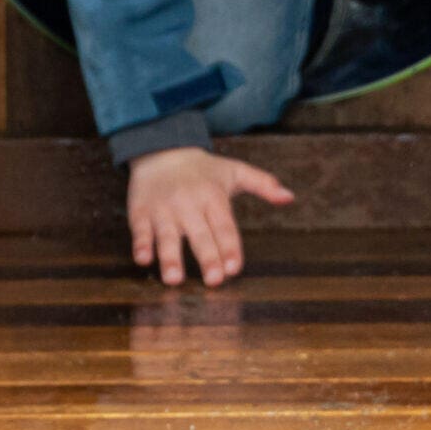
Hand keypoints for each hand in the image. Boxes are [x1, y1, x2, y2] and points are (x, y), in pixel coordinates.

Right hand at [126, 147, 294, 285]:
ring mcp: (163, 208)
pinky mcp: (141, 211)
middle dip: (207, 257)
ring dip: (170, 257)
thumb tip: (290, 197)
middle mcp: (189, 203)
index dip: (230, 247)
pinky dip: (141, 244)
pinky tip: (143, 260)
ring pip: (167, 235)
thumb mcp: (234, 171)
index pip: (224, 226)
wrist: (161, 149)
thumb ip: (263, 184)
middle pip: (199, 234)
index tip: (235, 268)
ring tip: (174, 279)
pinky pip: (140, 229)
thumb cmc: (203, 169)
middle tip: (214, 281)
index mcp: (213, 196)